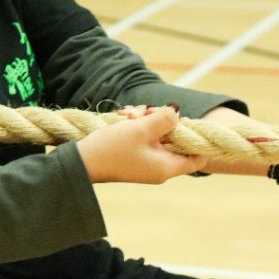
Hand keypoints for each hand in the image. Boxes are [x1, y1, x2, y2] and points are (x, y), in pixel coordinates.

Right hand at [77, 104, 206, 183]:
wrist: (81, 162)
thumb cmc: (112, 148)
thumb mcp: (140, 129)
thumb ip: (164, 119)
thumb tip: (177, 113)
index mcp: (166, 167)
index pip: (197, 158)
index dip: (194, 138)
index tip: (182, 120)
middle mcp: (159, 167)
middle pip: (174, 141)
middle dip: (162, 121)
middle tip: (146, 111)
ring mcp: (145, 162)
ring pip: (156, 136)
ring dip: (145, 120)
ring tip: (129, 113)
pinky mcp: (132, 157)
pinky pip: (143, 139)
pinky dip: (136, 126)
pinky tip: (124, 116)